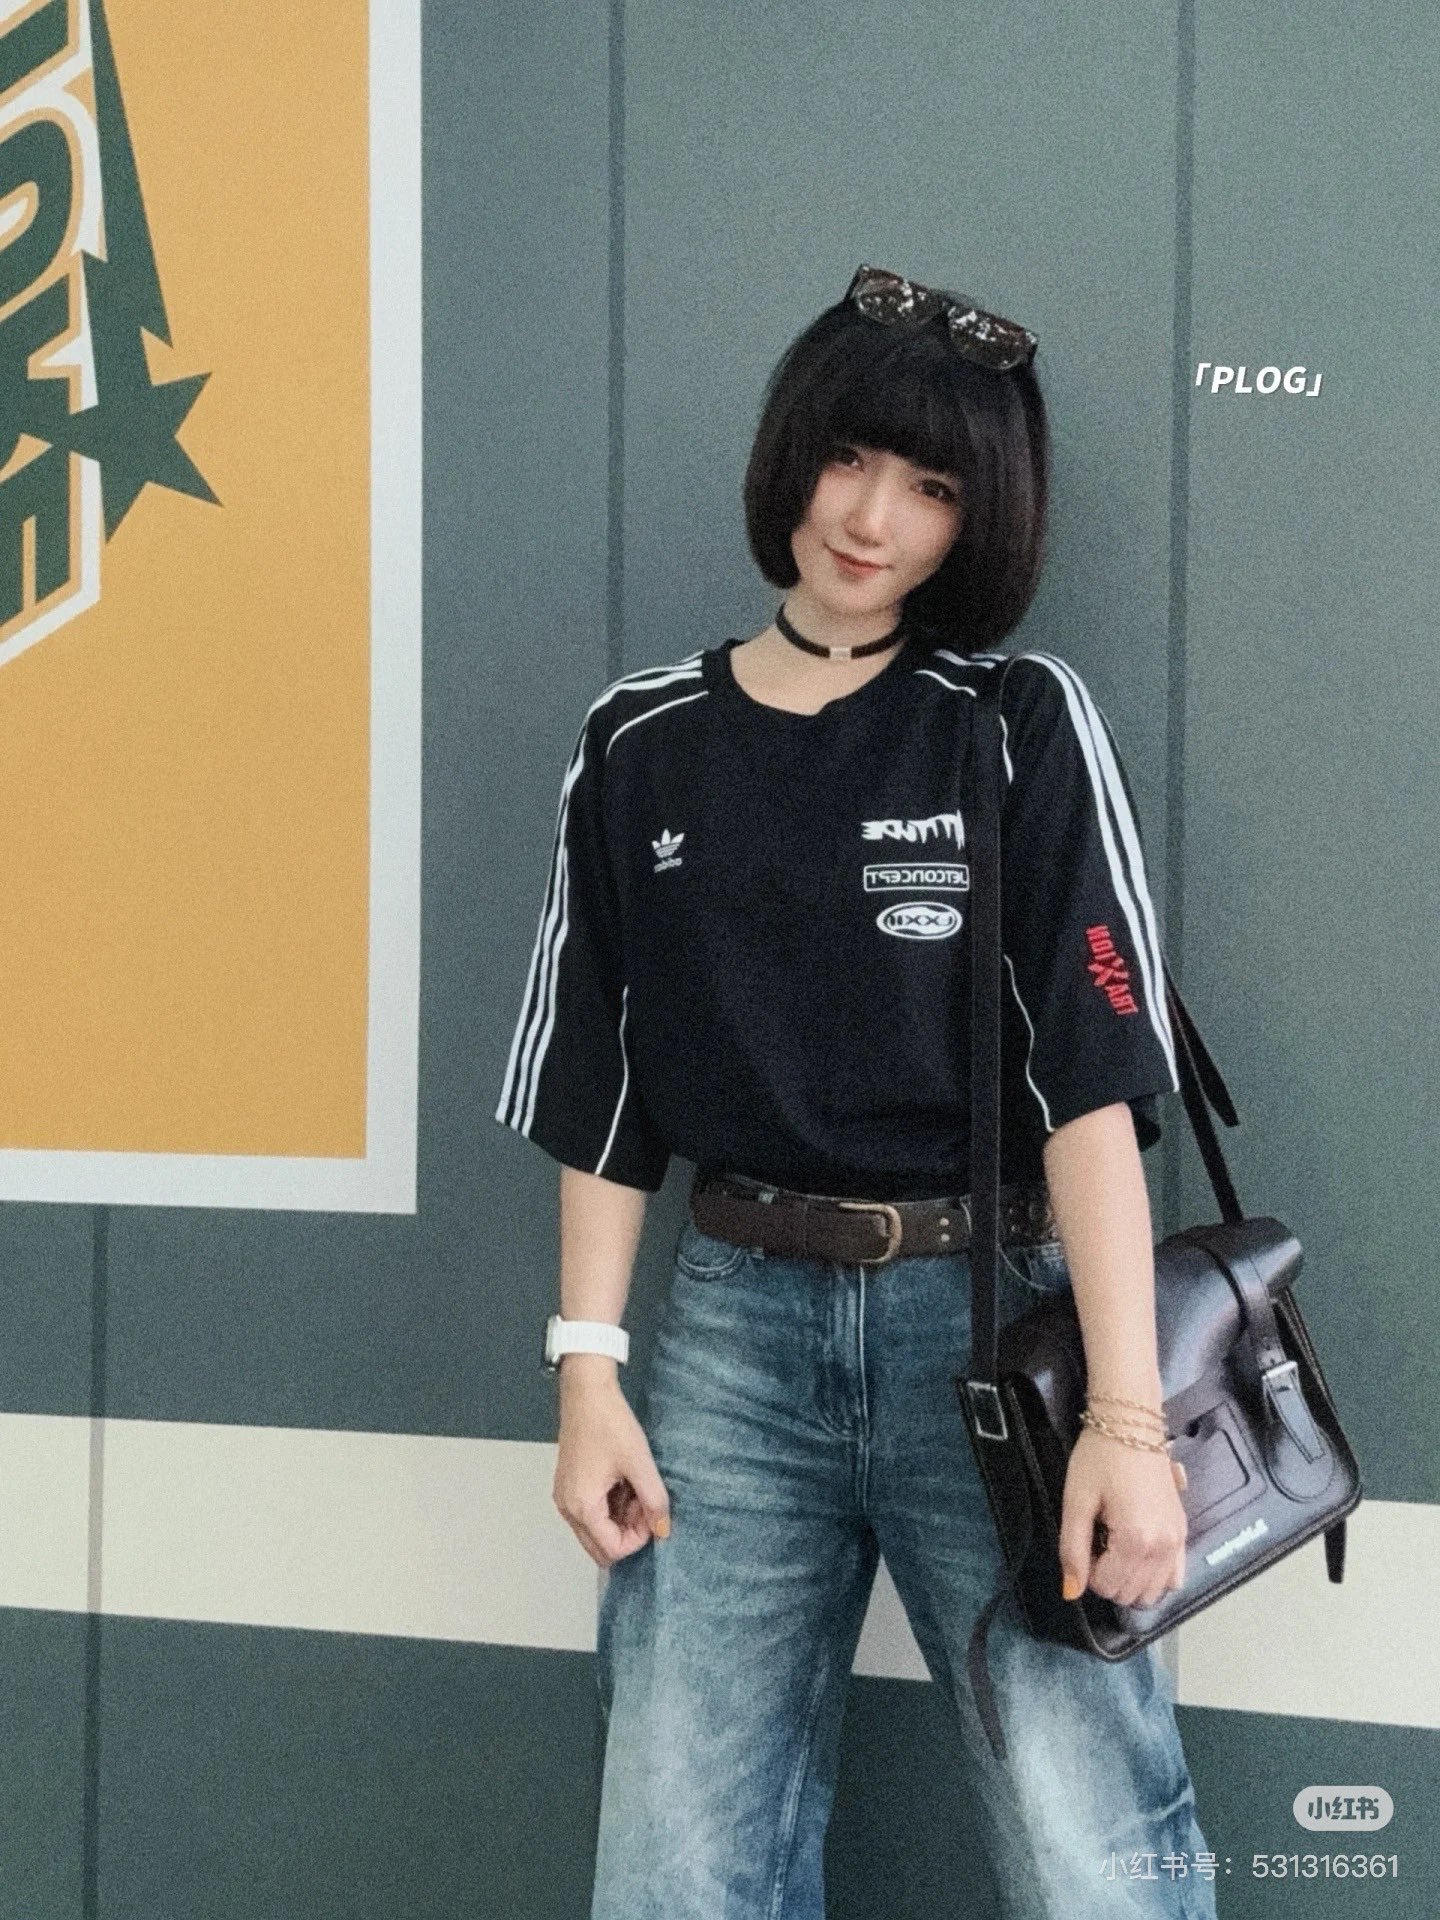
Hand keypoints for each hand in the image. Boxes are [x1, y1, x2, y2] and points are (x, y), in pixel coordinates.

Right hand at [553, 1371, 672, 1567]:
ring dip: (620, 1519)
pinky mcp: (569, 1486)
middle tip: (645, 1504)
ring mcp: (566, 1497)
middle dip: (628, 1533)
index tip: (652, 1513)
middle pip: (600, 1547)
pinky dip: (610, 1506)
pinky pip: (591, 1512)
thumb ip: (654, 1501)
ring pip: (596, 1530)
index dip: (638, 1538)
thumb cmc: (607, 1421)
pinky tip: (624, 1482)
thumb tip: (663, 1529)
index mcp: (582, 1506)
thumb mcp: (640, 1464)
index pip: (612, 1550)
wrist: (587, 1392)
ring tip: (636, 1488)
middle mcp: (568, 1508)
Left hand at [1058, 1427, 1186, 1608]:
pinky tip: (1137, 1555)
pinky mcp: (1183, 1533)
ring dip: (1129, 1580)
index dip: (1087, 1571)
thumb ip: (1072, 1550)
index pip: (1107, 1587)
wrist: (1132, 1424)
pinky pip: (1174, 1578)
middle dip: (1107, 1576)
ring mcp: (1178, 1542)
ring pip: (1153, 1593)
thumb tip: (1071, 1593)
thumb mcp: (1076, 1502)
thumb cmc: (1099, 1458)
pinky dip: (1154, 1577)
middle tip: (1098, 1539)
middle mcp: (1164, 1548)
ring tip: (1115, 1544)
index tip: (1085, 1540)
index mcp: (1136, 1540)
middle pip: (1130, 1594)